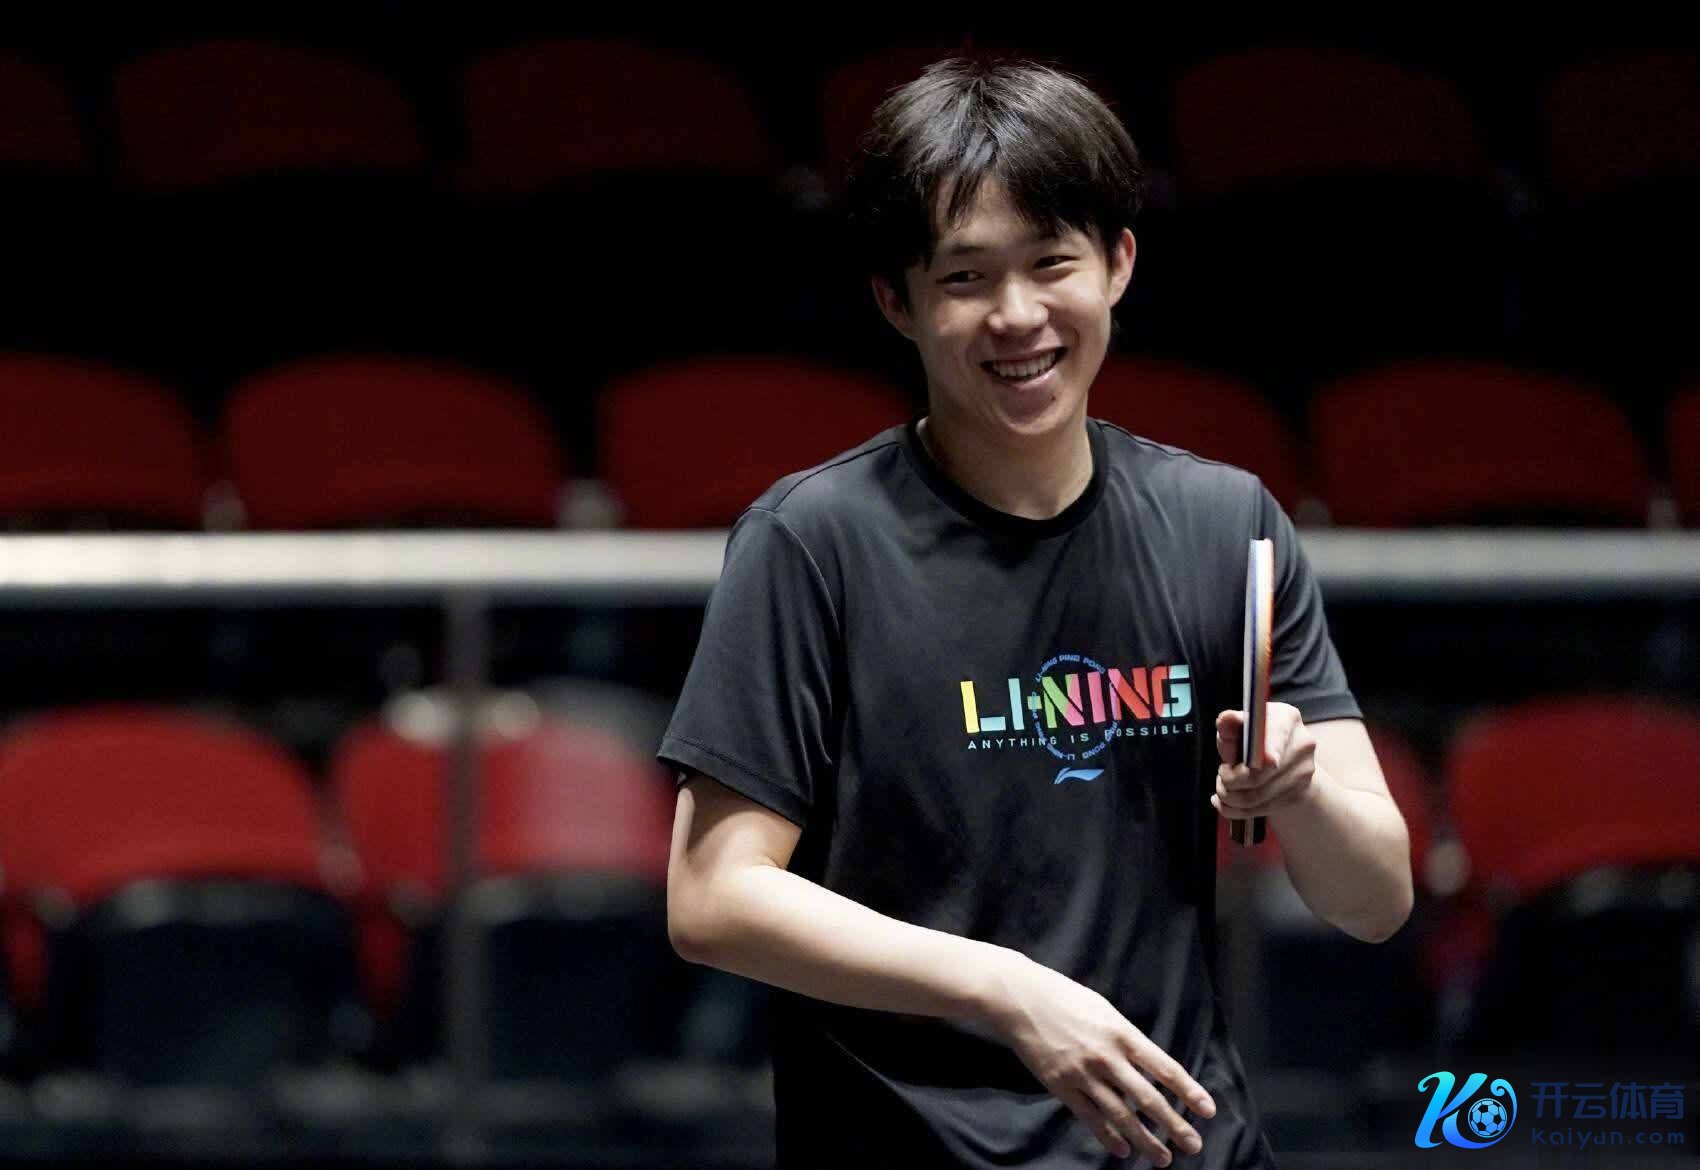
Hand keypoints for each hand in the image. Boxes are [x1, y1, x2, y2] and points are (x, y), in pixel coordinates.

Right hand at [986, 951, 1213, 1163]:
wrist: (1020, 999)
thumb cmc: (1064, 998)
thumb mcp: (1104, 1010)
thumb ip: (1126, 1038)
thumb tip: (1147, 1066)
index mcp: (1123, 1034)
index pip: (1165, 1068)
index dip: (1189, 1091)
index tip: (1207, 1110)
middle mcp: (1107, 1057)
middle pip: (1148, 1099)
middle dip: (1174, 1125)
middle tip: (1194, 1145)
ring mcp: (1083, 1074)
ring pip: (1121, 1115)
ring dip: (1145, 1140)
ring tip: (1162, 1158)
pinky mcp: (1061, 1086)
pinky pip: (1090, 1118)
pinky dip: (1108, 1137)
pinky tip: (1122, 1150)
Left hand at [1213, 703, 1316, 819]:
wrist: (1282, 757)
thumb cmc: (1253, 737)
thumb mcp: (1239, 726)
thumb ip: (1229, 724)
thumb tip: (1226, 719)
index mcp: (1287, 719)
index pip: (1277, 738)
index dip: (1265, 753)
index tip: (1252, 764)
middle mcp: (1302, 745)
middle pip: (1261, 774)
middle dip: (1230, 779)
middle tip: (1221, 773)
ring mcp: (1304, 772)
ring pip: (1257, 797)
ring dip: (1229, 796)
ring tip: (1222, 786)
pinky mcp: (1298, 795)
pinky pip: (1260, 810)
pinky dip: (1235, 809)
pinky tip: (1223, 802)